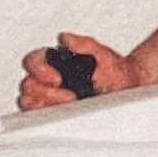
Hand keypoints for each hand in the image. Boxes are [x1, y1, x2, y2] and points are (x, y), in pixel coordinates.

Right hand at [18, 32, 137, 109]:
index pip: (32, 61)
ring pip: (30, 103)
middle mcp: (48, 79)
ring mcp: (50, 97)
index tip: (56, 78)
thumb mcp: (102, 54)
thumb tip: (65, 38)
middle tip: (67, 96)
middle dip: (44, 92)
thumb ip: (83, 44)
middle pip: (28, 85)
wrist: (129, 89)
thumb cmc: (115, 72)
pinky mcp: (55, 114)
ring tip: (69, 106)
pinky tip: (65, 115)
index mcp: (54, 61)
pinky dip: (48, 118)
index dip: (39, 70)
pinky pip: (41, 118)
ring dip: (46, 105)